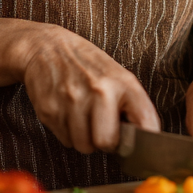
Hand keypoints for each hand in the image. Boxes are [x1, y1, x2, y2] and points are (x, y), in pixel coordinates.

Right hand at [16, 24, 160, 154]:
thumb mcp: (116, 74)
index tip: (137, 143)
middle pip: (107, 143)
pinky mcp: (50, 110)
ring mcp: (73, 100)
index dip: (142, 141)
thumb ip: (131, 103)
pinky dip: (67, 132)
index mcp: (122, 82)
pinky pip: (65, 140)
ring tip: (82, 115)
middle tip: (100, 126)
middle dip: (104, 141)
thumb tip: (143, 139)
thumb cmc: (85, 63)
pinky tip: (67, 112)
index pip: (145, 123)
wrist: (47, 46)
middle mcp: (99, 91)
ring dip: (84, 138)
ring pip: (84, 146)